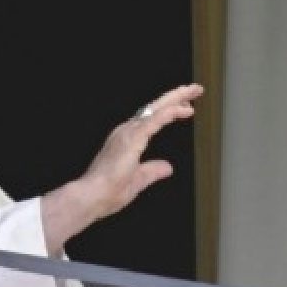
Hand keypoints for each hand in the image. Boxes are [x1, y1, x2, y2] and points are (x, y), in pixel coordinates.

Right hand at [41, 83, 203, 252]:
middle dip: (176, 97)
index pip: (151, 119)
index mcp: (127, 140)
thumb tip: (167, 167)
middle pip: (155, 108)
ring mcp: (128, 133)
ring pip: (156, 109)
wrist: (92, 197)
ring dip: (176, 99)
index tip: (186, 108)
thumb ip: (152, 171)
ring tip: (192, 91)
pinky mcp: (132, 139)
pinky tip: (182, 109)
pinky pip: (155, 121)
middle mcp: (126, 131)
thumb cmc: (108, 192)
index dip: (169, 110)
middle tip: (194, 90)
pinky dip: (169, 113)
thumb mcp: (138, 180)